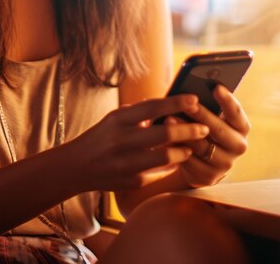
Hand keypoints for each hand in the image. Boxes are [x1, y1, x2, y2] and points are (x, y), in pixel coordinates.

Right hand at [67, 94, 210, 191]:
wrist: (76, 167)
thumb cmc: (100, 137)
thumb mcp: (114, 119)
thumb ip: (138, 112)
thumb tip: (168, 105)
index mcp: (118, 119)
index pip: (152, 107)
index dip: (176, 102)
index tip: (194, 99)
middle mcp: (122, 139)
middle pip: (165, 133)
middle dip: (189, 130)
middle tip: (204, 128)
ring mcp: (126, 162)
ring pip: (166, 157)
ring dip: (183, 151)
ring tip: (191, 147)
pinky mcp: (130, 181)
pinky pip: (158, 173)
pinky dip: (170, 166)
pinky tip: (177, 162)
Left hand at [171, 85, 249, 187]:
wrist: (202, 160)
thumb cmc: (204, 127)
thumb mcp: (210, 116)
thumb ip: (207, 104)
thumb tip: (191, 91)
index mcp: (241, 128)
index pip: (236, 113)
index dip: (227, 100)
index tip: (216, 87)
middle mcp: (238, 146)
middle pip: (219, 130)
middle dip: (201, 115)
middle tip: (186, 104)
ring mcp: (225, 164)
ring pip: (203, 146)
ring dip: (185, 133)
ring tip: (168, 119)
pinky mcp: (209, 177)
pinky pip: (192, 162)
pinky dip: (178, 150)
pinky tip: (166, 140)